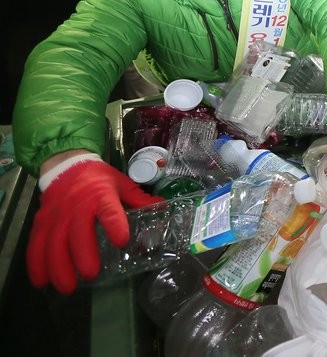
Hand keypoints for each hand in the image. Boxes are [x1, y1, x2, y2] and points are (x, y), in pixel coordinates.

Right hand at [27, 153, 162, 293]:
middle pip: (77, 232)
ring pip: (54, 242)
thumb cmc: (98, 177)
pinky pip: (36, 244)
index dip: (114, 224)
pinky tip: (41, 282)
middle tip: (91, 274)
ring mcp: (57, 216)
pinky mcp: (42, 222)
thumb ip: (140, 199)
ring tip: (67, 287)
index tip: (121, 240)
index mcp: (101, 196)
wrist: (65, 164)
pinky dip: (36, 264)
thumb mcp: (121, 184)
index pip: (108, 210)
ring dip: (58, 266)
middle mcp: (77, 207)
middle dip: (82, 255)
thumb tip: (164, 208)